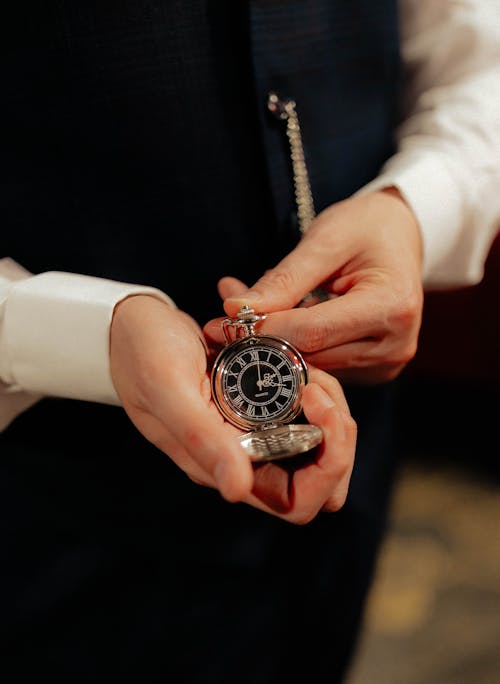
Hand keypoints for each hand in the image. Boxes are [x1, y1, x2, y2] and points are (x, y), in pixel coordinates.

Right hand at [110, 296, 355, 523]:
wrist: (132, 324)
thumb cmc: (142, 354)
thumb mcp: (169, 390)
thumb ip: (201, 440)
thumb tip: (237, 491)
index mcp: (224, 465)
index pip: (298, 500)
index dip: (327, 465)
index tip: (318, 405)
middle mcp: (243, 455)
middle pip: (319, 472)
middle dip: (337, 432)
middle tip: (319, 384)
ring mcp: (251, 430)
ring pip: (318, 439)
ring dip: (328, 404)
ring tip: (308, 365)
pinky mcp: (255, 403)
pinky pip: (303, 406)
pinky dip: (311, 381)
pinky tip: (295, 353)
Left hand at [206, 188, 422, 383]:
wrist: (400, 236)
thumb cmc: (366, 228)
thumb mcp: (325, 240)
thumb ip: (284, 280)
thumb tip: (237, 310)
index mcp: (393, 307)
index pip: (314, 332)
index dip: (266, 329)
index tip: (223, 322)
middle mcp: (395, 344)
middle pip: (312, 355)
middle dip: (264, 338)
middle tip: (224, 319)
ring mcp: (386, 362)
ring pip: (313, 364)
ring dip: (276, 344)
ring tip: (250, 312)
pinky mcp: (373, 370)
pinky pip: (323, 365)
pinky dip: (296, 346)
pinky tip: (282, 321)